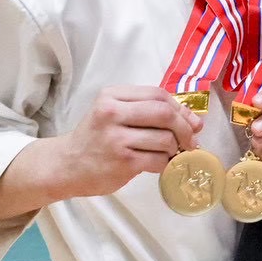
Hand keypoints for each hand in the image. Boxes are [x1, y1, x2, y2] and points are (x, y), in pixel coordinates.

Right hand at [55, 85, 200, 197]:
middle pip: (164, 113)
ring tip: (169, 153)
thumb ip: (149, 112)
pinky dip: (166, 163)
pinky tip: (160, 163)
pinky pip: (159, 159)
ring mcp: (116, 138)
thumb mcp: (115, 114)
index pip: (157, 94)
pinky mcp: (122, 162)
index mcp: (112, 96)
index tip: (190, 121)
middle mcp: (112, 113)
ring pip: (165, 138)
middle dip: (184, 128)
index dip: (180, 108)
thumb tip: (195, 121)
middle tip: (189, 140)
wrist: (66, 166)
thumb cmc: (96, 138)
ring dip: (175, 148)